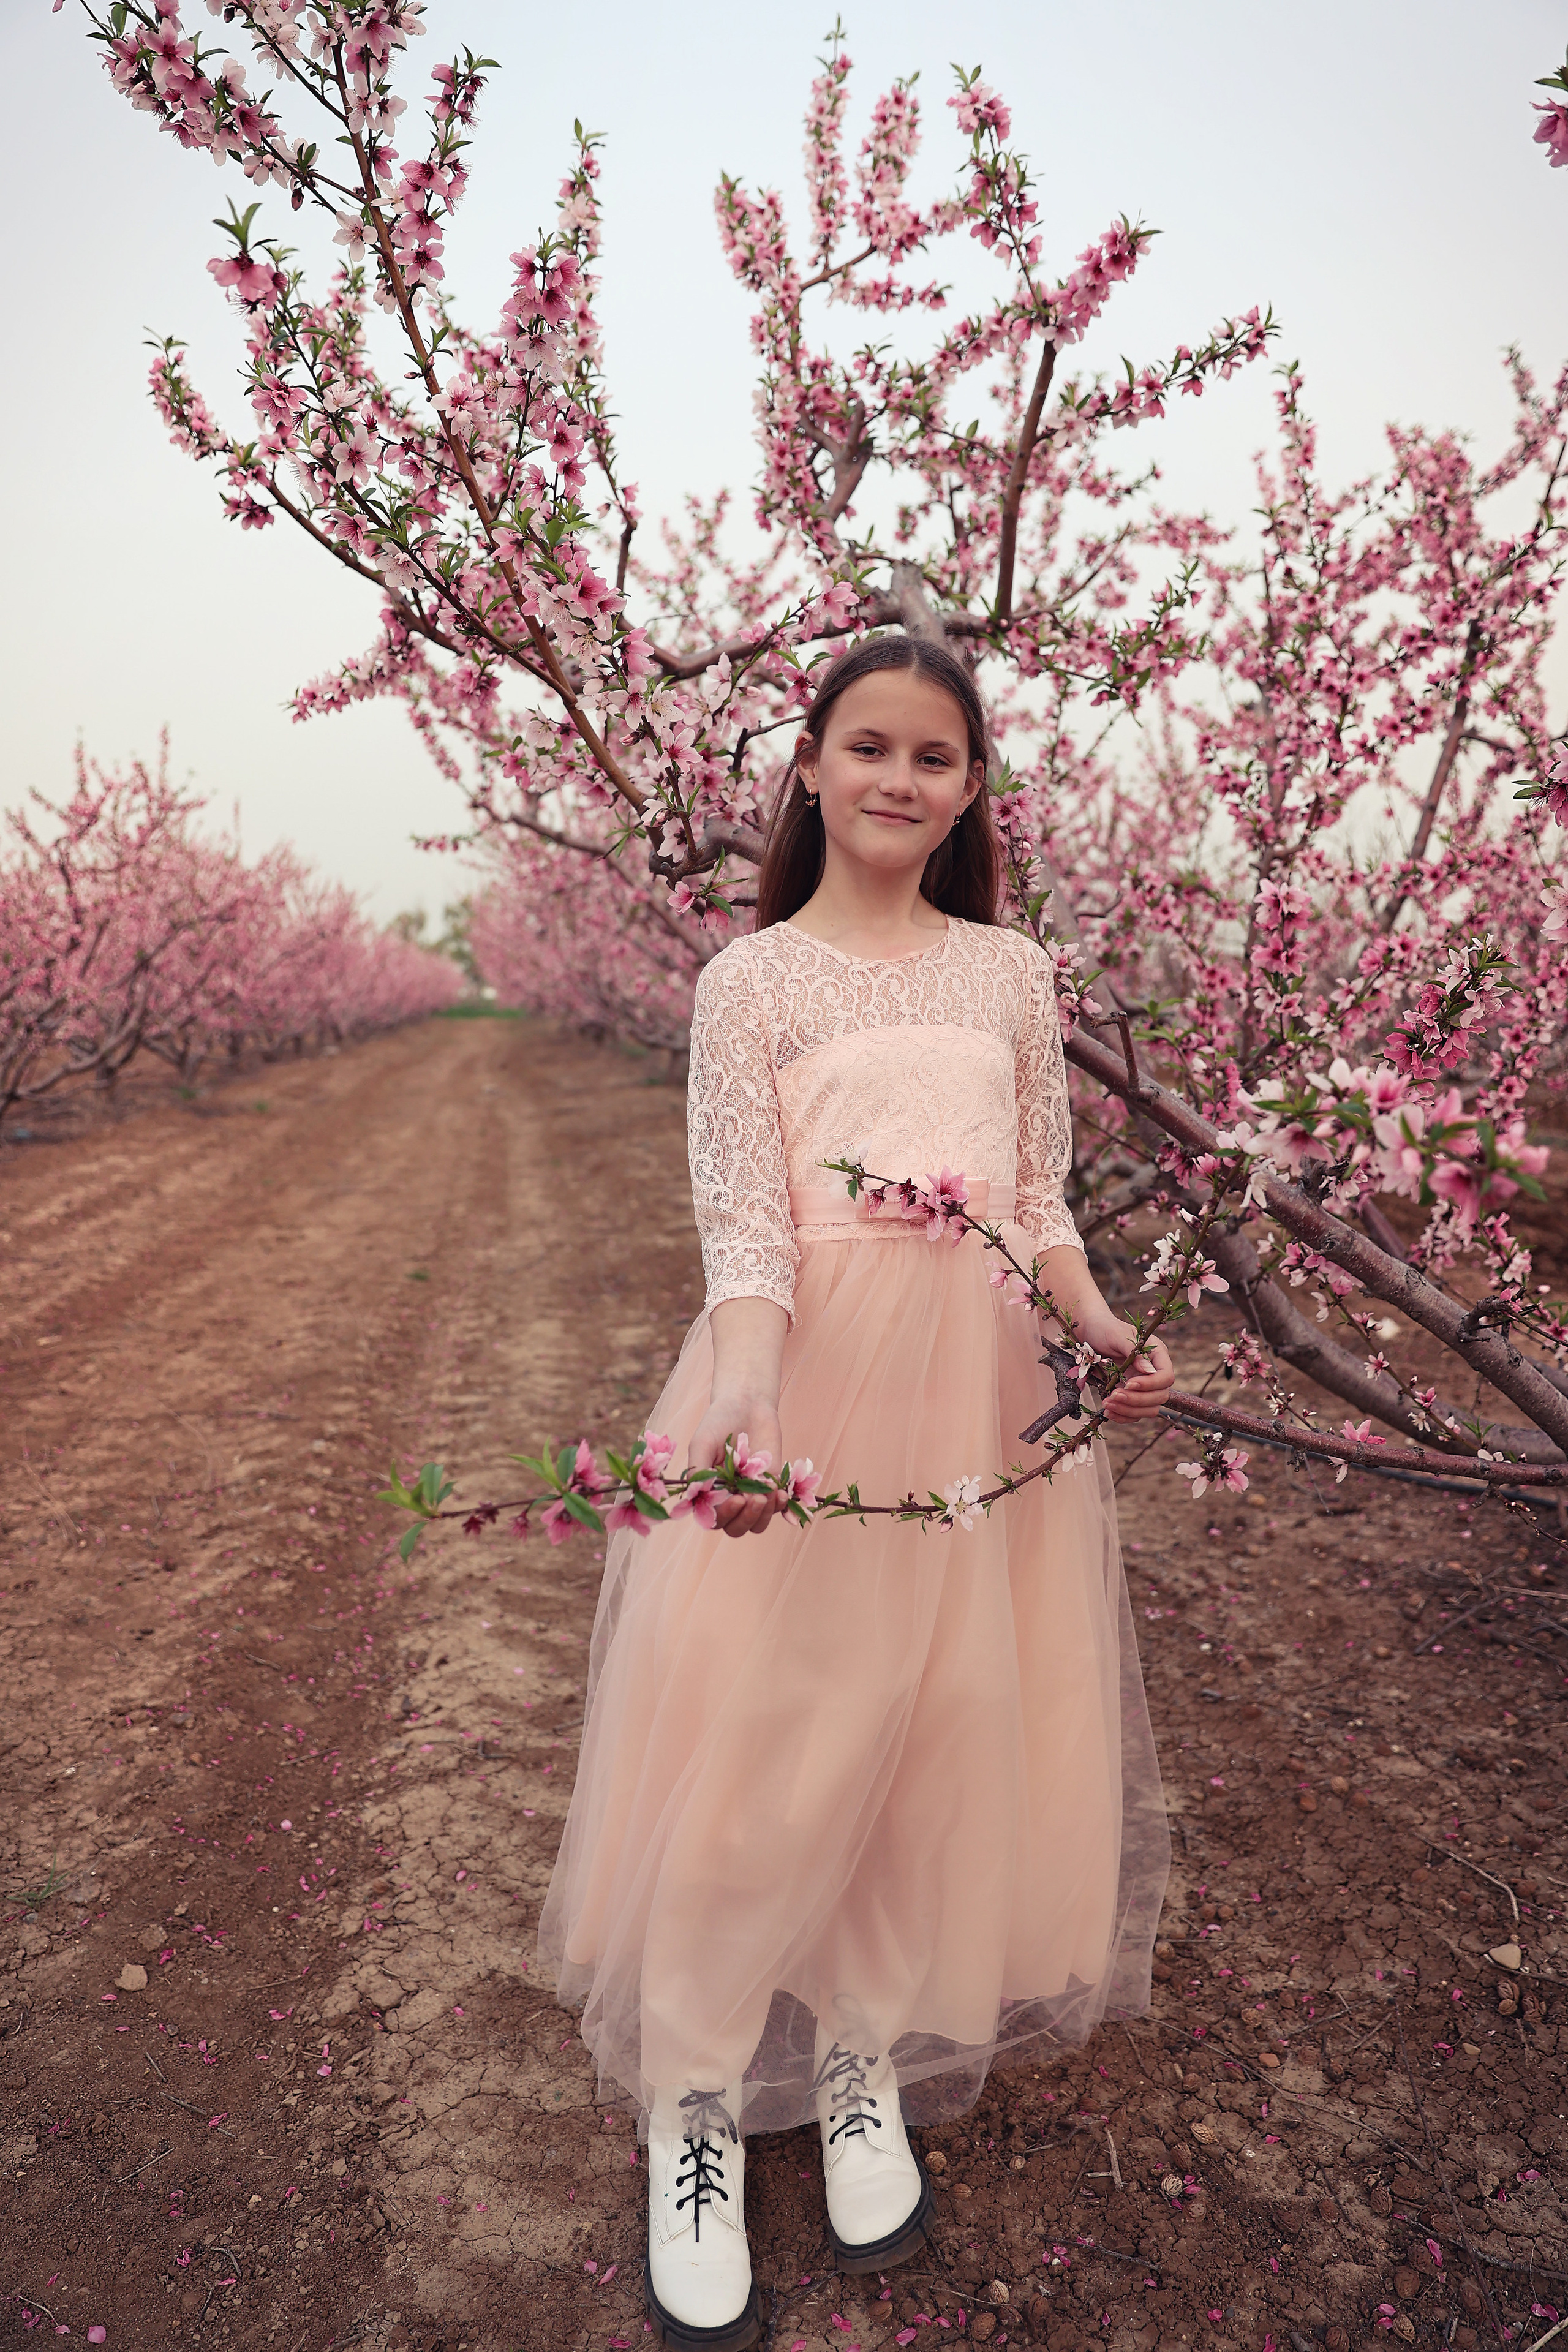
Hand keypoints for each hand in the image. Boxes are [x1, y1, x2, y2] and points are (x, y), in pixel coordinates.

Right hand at [686, 1394, 787, 1538]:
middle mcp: (729, 1498)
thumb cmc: (719, 1421)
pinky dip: (779, 1506)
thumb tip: (697, 1497)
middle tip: (754, 1499)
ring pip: (757, 1524)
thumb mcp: (702, 1442)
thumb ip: (699, 1470)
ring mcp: (751, 1494)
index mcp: (709, 1492)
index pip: (714, 1519)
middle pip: (735, 1528)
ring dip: (763, 1516)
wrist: (747, 1404)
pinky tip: (780, 1493)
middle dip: (745, 1518)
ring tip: (767, 1495)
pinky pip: (776, 1509)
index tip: (736, 1499)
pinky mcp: (771, 1486)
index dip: (725, 1515)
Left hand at [1080, 1314, 1175, 1422]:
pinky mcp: (1131, 1396)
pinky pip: (1134, 1414)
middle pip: (1159, 1396)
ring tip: (1107, 1403)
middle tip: (1114, 1395)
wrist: (1089, 1332)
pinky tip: (1107, 1411)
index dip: (1150, 1385)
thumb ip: (1133, 1351)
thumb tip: (1148, 1370)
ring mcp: (1143, 1386)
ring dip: (1129, 1410)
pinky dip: (1122, 1416)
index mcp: (1157, 1355)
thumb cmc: (1104, 1329)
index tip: (1128, 1384)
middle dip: (1137, 1400)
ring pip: (1149, 1409)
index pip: (1166, 1377)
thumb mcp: (1117, 1335)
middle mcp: (1154, 1372)